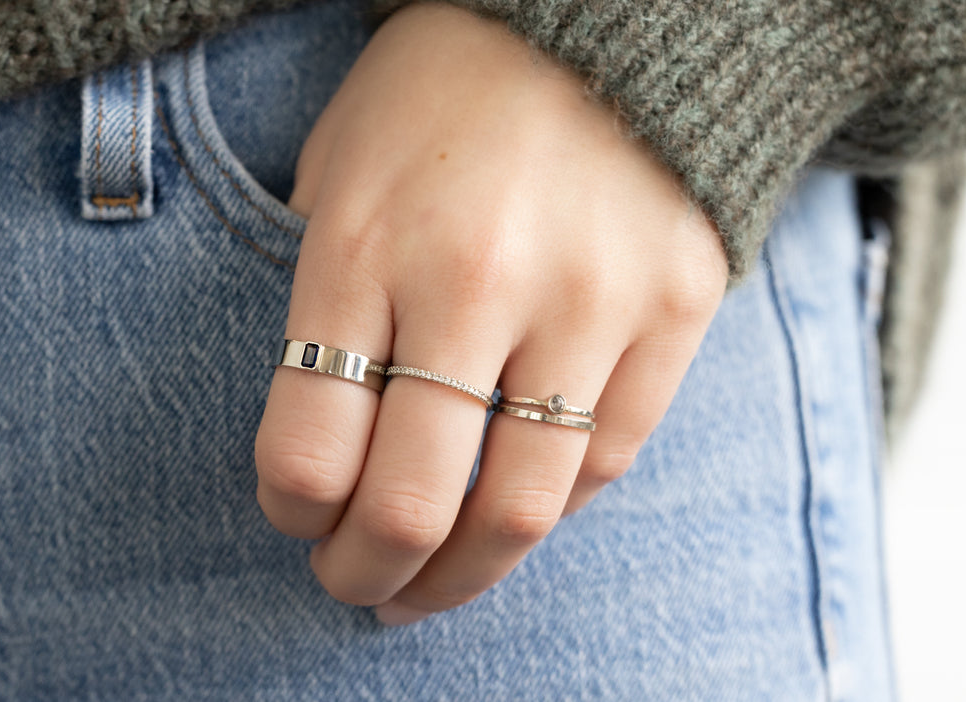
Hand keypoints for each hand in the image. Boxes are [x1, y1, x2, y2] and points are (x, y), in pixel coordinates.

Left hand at [255, 2, 726, 624]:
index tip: (298, 517)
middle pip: (411, 502)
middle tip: (356, 586)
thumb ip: (328, 298)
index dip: (292, 512)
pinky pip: (608, 458)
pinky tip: (513, 504)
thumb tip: (335, 438)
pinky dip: (550, 505)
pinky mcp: (673, 306)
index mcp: (364, 241)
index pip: (307, 446)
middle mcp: (475, 280)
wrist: (599, 16)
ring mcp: (587, 297)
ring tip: (433, 584)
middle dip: (367, 573)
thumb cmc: (442, 95)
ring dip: (463, 573)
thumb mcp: (343, 166)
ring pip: (521, 507)